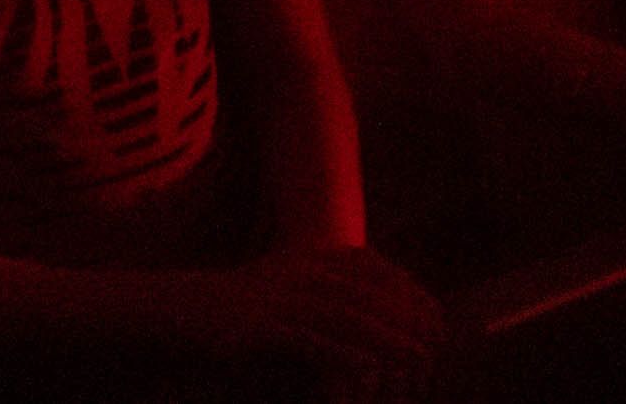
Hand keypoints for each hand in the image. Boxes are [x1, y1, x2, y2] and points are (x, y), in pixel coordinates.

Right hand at [182, 247, 443, 376]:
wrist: (186, 308)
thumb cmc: (249, 305)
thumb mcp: (294, 285)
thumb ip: (333, 291)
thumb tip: (382, 312)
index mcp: (311, 256)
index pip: (373, 267)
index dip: (409, 290)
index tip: (437, 314)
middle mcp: (300, 270)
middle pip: (366, 291)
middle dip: (407, 316)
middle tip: (438, 339)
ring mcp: (280, 297)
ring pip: (344, 315)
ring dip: (385, 336)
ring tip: (417, 355)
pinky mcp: (260, 327)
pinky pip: (309, 340)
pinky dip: (340, 353)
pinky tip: (366, 369)